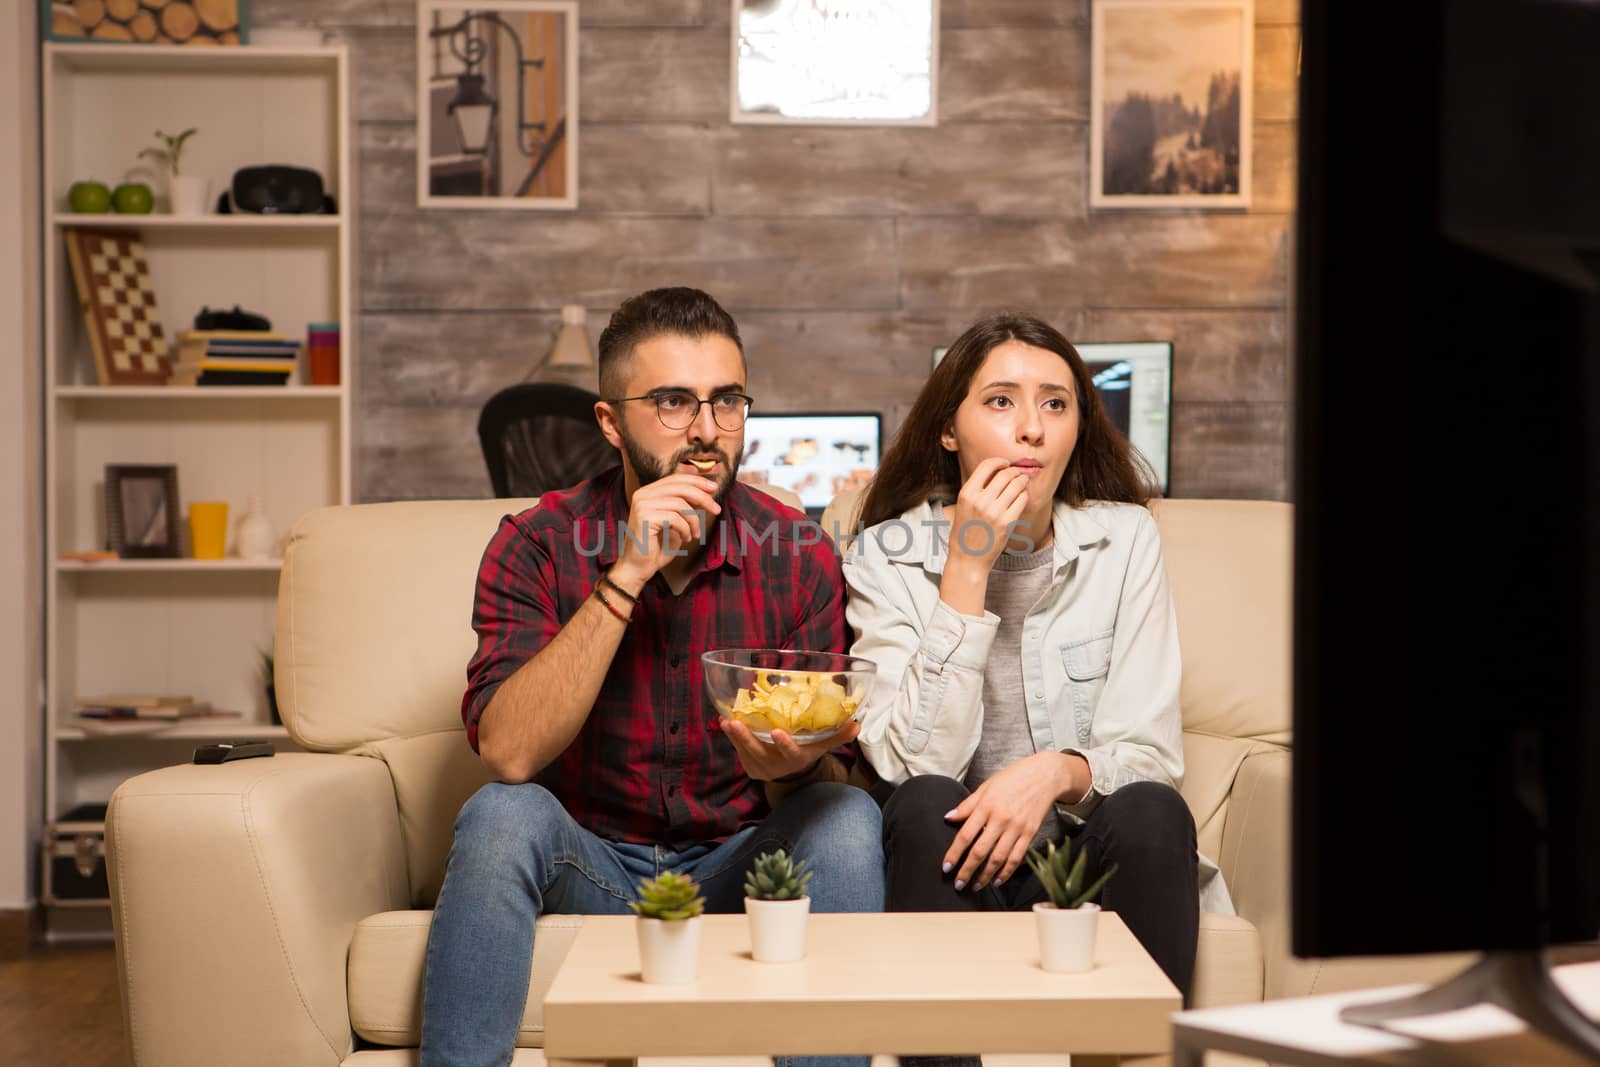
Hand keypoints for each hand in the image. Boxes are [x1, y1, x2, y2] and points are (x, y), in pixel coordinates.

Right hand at [611, 474, 721, 586]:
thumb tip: (706, 492)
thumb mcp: (676, 522)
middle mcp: (642, 495)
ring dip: (694, 520)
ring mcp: (642, 505)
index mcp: (648, 492)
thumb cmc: (656, 547)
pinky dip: (685, 529)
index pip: (675, 479)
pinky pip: (675, 518)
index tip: (714, 488)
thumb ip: (686, 506)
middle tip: (716, 509)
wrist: (638, 568)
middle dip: (702, 497)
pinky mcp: (645, 518)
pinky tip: (685, 538)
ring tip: (695, 534)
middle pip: (680, 487)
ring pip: (680, 503)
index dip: (697, 481)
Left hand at [721, 718, 860, 781]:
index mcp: (796, 759)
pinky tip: (726, 722)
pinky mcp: (749, 766)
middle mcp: (777, 766)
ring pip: (745, 752)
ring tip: (727, 720)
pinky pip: (739, 752)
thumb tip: (856, 724)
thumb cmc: (807, 751)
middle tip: (736, 722)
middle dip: (747, 738)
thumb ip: (837, 735)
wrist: (792, 774)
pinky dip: (732, 738)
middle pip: (760, 753)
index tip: (777, 732)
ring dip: (735, 737)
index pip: (791, 753)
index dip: (784, 744)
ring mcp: (761, 768)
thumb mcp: (822, 746)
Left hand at [943, 752, 1076, 890]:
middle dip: (967, 871)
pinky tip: (997, 880)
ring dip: (985, 876)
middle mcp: (1001, 819)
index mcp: (986, 805)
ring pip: (998, 858)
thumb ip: (967, 805)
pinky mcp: (1030, 834)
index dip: (954, 853)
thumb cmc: (1013, 778)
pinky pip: (1017, 858)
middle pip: (980, 851)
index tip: (946, 867)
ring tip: (975, 886)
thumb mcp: (986, 786)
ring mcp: (1017, 828)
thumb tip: (948, 817)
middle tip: (958, 884)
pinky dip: (1006, 872)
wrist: (1044, 775)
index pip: (965, 835)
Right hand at [947, 458, 1029, 572]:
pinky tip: (1021, 497)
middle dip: (1014, 471)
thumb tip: (997, 470)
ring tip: (1023, 482)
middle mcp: (980, 501)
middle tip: (1017, 473)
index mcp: (966, 493)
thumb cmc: (965, 532)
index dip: (999, 461)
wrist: (968, 559)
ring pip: (1016, 485)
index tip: (1005, 463)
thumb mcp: (963, 506)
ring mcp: (994, 512)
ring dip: (1022, 481)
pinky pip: (1021, 500)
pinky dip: (1024, 495)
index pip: (986, 466)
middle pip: (1004, 474)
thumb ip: (977, 488)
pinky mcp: (1007, 523)